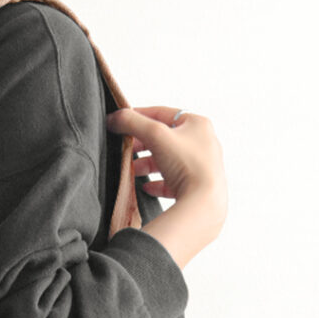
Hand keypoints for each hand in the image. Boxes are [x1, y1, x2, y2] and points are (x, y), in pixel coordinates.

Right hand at [106, 105, 227, 232]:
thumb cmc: (188, 165)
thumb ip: (132, 122)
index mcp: (198, 124)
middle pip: (164, 138)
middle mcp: (203, 143)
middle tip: (125, 148)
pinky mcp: (198, 187)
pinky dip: (158, 182)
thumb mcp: (155, 135)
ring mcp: (202, 166)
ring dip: (148, 164)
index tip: (121, 122)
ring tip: (133, 169)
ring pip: (168, 160)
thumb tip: (114, 118)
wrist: (204, 203)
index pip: (162, 113)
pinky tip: (147, 187)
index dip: (139, 116)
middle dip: (142, 144)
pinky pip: (174, 181)